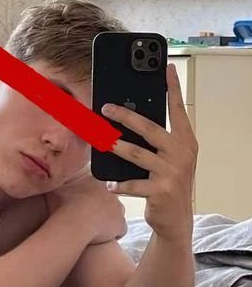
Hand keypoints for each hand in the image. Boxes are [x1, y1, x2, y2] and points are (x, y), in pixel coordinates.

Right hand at [45, 165, 126, 244]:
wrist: (73, 223)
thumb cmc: (62, 207)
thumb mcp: (55, 190)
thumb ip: (58, 184)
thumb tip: (51, 181)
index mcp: (95, 180)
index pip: (97, 188)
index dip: (90, 199)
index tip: (83, 207)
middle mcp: (110, 191)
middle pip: (107, 200)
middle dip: (100, 209)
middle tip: (87, 218)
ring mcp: (118, 207)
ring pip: (114, 215)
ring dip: (107, 221)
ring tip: (92, 229)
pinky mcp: (122, 223)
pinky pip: (119, 231)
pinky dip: (111, 235)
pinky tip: (100, 238)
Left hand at [101, 64, 197, 243]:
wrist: (176, 218)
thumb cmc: (168, 182)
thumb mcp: (169, 158)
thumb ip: (157, 141)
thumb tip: (130, 121)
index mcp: (185, 141)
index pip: (177, 110)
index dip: (173, 89)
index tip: (167, 69)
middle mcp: (181, 153)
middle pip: (149, 129)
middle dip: (125, 117)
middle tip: (106, 108)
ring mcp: (172, 172)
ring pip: (137, 154)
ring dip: (115, 146)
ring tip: (100, 141)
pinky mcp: (161, 191)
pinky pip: (134, 184)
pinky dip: (119, 184)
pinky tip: (108, 183)